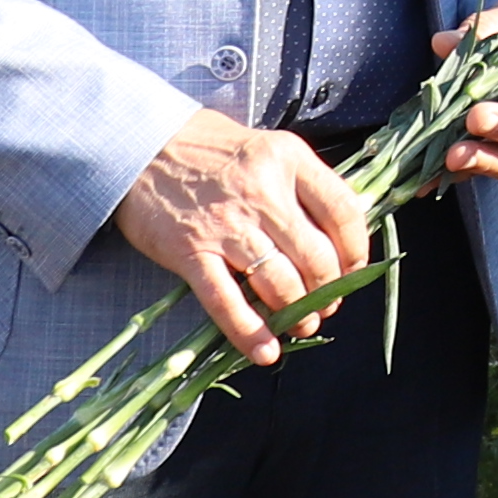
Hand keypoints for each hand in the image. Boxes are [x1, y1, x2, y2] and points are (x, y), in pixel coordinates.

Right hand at [115, 111, 368, 356]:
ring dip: (298, 314)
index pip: (344, 212)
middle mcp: (263, 193)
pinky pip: (227, 302)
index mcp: (290, 159)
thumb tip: (340, 234)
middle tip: (326, 305)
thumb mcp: (269, 148)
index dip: (357, 250)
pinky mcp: (191, 252)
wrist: (140, 145)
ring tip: (302, 326)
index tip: (353, 270)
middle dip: (328, 291)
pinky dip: (249, 333)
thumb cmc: (211, 148)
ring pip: (280, 283)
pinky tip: (266, 352)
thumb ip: (303, 185)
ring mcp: (227, 225)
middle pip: (316, 256)